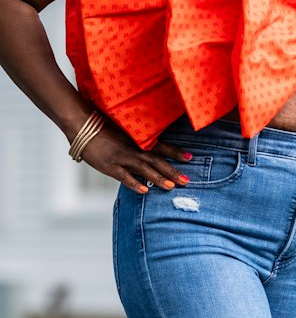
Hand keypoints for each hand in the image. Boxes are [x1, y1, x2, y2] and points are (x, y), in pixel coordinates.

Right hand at [79, 124, 194, 193]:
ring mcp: (121, 157)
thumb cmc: (103, 129)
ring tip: (171, 187)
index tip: (191, 158)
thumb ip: (136, 141)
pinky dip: (134, 183)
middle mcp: (132, 148)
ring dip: (158, 178)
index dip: (175, 152)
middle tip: (187, 181)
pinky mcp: (109, 166)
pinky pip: (124, 176)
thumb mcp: (123, 132)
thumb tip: (150, 148)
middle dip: (172, 171)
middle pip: (156, 160)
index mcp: (137, 140)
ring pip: (144, 169)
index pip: (160, 146)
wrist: (83, 125)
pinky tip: (145, 191)